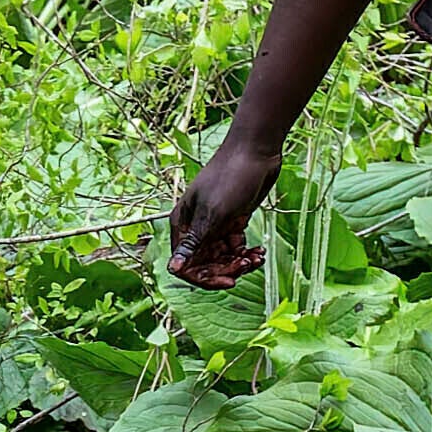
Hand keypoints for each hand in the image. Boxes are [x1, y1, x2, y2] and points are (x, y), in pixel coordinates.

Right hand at [166, 129, 281, 288]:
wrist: (256, 151)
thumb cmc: (230, 177)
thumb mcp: (213, 213)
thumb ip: (194, 242)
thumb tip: (173, 268)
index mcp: (183, 225)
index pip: (186, 265)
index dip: (206, 278)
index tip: (229, 280)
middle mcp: (195, 228)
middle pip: (205, 264)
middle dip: (226, 269)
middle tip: (246, 265)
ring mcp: (214, 225)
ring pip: (222, 258)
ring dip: (239, 263)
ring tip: (256, 257)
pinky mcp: (232, 221)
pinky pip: (235, 248)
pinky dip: (246, 253)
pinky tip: (259, 252)